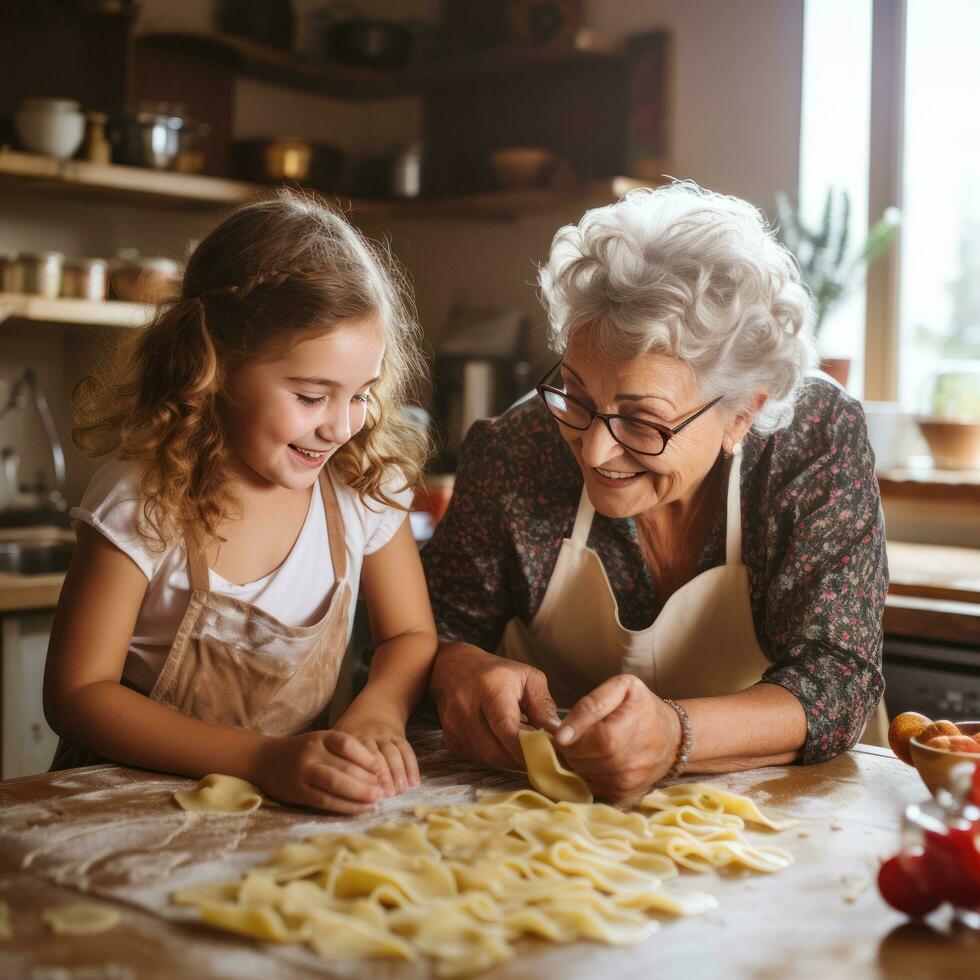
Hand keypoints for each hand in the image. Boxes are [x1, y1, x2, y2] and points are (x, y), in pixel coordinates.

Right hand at [251, 730, 384, 813]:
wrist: (264, 760)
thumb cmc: (302, 751)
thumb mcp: (321, 742)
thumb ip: (343, 752)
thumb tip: (376, 769)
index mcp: (321, 737)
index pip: (347, 744)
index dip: (367, 757)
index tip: (382, 769)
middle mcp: (312, 753)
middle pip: (344, 766)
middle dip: (367, 780)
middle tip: (385, 790)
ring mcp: (303, 773)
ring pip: (335, 784)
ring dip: (358, 794)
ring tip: (376, 800)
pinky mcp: (298, 792)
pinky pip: (325, 801)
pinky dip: (345, 806)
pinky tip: (359, 809)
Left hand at [332, 710, 419, 798]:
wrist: (374, 708)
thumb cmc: (350, 732)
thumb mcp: (336, 739)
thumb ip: (334, 760)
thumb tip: (329, 790)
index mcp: (350, 738)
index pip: (356, 757)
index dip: (362, 774)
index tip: (367, 793)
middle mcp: (369, 736)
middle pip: (376, 757)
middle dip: (382, 777)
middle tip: (386, 796)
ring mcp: (385, 736)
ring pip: (393, 754)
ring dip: (398, 773)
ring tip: (400, 791)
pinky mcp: (399, 736)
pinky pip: (406, 750)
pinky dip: (412, 767)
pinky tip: (413, 783)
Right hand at [430, 642, 560, 769]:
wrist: (455, 667)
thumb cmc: (498, 672)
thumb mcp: (528, 678)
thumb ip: (543, 706)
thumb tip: (558, 735)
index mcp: (490, 688)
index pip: (506, 729)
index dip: (526, 749)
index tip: (546, 758)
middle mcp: (466, 706)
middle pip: (494, 750)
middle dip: (520, 761)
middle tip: (541, 762)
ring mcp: (453, 725)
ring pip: (485, 758)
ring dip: (508, 762)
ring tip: (525, 755)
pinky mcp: (449, 738)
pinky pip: (475, 758)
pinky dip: (493, 759)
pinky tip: (504, 748)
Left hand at [554, 674, 680, 799]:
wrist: (672, 738)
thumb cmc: (642, 707)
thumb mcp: (622, 688)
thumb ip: (591, 703)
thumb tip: (562, 734)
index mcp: (636, 725)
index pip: (599, 739)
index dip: (575, 736)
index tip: (560, 733)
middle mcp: (635, 758)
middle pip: (586, 758)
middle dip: (571, 746)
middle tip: (575, 734)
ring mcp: (630, 779)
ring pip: (584, 772)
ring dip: (577, 759)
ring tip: (587, 744)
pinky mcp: (624, 793)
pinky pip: (591, 784)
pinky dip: (586, 771)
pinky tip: (595, 758)